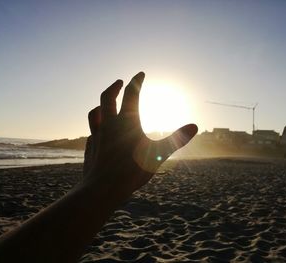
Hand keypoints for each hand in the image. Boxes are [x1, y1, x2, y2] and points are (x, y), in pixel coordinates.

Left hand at [83, 72, 196, 197]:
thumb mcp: (158, 154)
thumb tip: (195, 126)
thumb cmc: (131, 171)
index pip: (131, 94)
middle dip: (114, 86)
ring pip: (95, 112)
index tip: (140, 73)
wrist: (101, 189)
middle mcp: (109, 124)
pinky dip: (96, 125)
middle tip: (120, 81)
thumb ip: (176, 139)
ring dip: (101, 104)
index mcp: (126, 121)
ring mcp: (97, 135)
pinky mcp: (90, 147)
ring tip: (104, 104)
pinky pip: (91, 130)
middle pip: (107, 97)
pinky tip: (98, 131)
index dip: (136, 81)